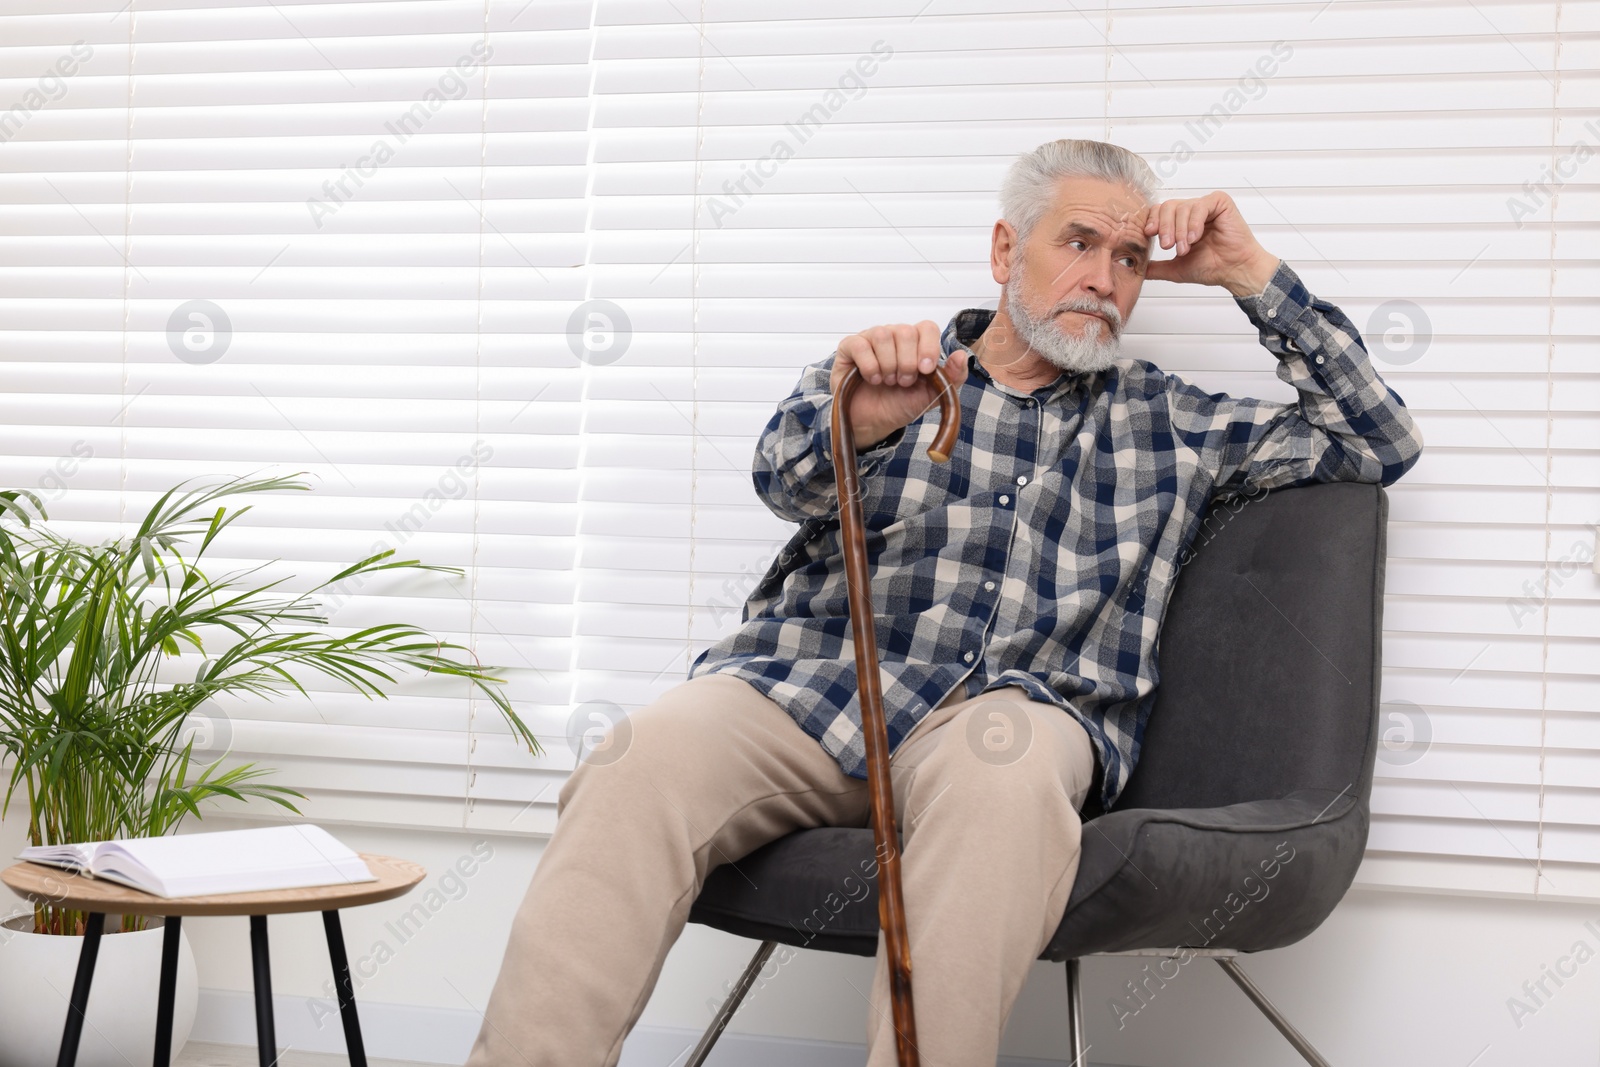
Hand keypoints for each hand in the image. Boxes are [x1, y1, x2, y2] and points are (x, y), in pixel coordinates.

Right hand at [831, 321, 969, 448]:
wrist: (873, 422)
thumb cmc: (900, 404)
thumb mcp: (932, 395)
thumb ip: (952, 377)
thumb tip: (962, 355)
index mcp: (916, 343)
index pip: (926, 327)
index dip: (928, 347)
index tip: (925, 370)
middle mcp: (893, 336)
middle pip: (905, 331)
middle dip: (907, 362)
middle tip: (903, 382)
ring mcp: (871, 339)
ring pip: (883, 335)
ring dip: (888, 364)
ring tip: (888, 381)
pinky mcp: (850, 348)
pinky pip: (860, 345)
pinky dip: (869, 366)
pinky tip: (872, 379)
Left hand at [1141, 191, 1279, 296]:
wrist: (1235, 271)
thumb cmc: (1212, 268)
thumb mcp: (1175, 268)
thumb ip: (1155, 267)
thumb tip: (1136, 268)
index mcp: (1181, 222)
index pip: (1158, 212)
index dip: (1152, 221)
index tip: (1149, 235)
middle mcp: (1192, 211)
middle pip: (1167, 207)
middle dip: (1165, 228)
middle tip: (1168, 246)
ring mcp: (1206, 205)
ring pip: (1182, 207)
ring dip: (1180, 230)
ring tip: (1185, 248)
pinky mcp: (1220, 202)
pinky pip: (1200, 205)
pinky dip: (1194, 222)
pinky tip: (1196, 238)